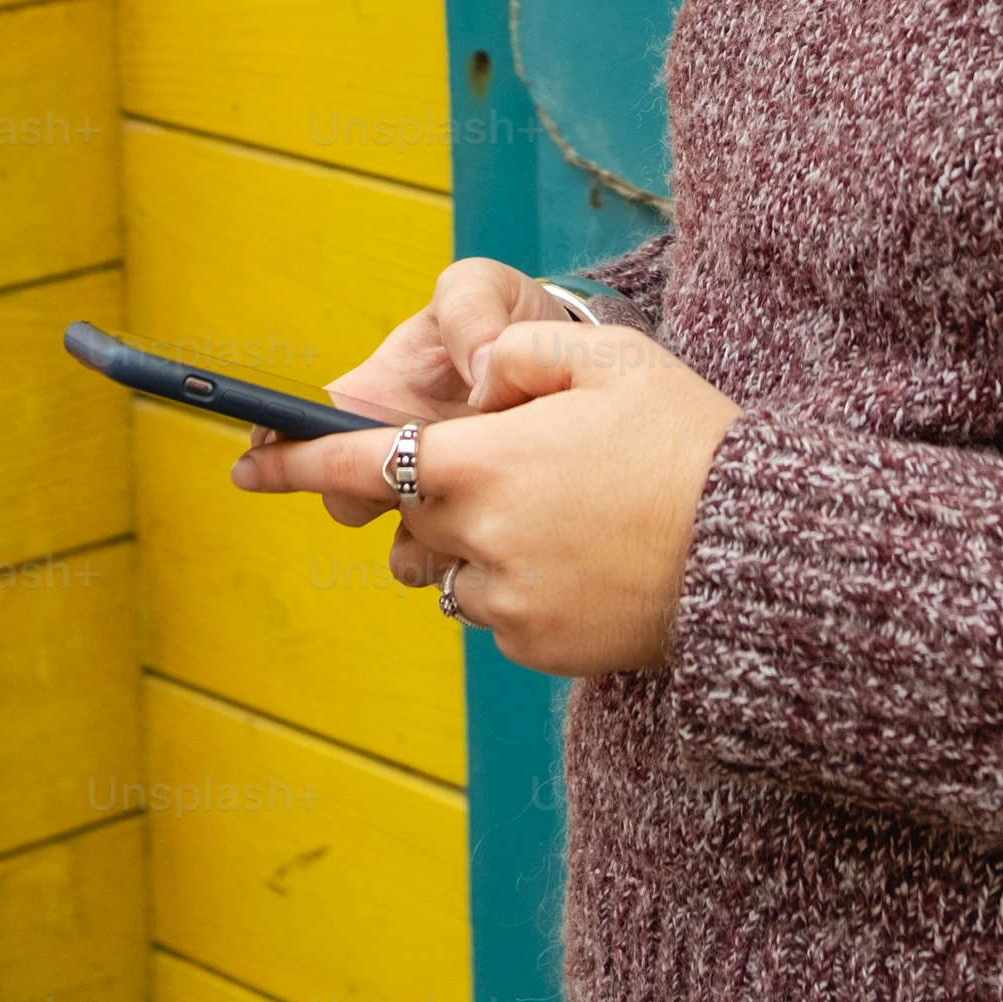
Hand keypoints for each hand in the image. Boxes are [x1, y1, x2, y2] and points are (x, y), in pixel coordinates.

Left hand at [235, 322, 740, 675]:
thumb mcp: (610, 358)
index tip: (244, 463)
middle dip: (441, 491)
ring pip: (452, 570)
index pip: (354, 464)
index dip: (291, 462)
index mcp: (478, 463)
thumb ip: (520, 352)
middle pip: (412, 516)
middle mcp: (474, 540)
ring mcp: (504, 603)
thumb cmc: (686, 440)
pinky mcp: (538, 648)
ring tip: (568, 514)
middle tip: (518, 466)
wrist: (758, 552)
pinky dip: (522, 584)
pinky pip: (497, 612)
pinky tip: (589, 558)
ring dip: (482, 542)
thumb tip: (469, 380)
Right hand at [283, 257, 607, 527]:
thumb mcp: (486, 290)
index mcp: (376, 394)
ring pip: (403, 547)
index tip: (262, 457)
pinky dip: (471, 558)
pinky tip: (507, 532)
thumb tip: (477, 376)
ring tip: (471, 502)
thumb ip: (469, 309)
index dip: (282, 448)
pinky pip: (455, 566)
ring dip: (426, 537)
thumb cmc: (511, 320)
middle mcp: (395, 454)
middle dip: (360, 494)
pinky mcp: (479, 531)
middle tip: (404, 470)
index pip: (310, 428)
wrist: (572, 365)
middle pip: (345, 499)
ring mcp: (435, 497)